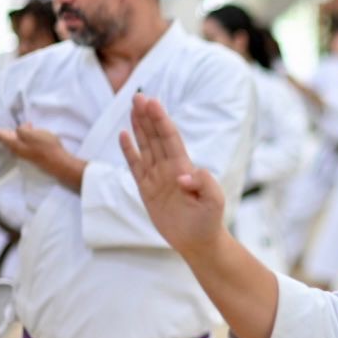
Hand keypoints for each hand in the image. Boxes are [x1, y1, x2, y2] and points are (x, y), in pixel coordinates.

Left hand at [0, 124, 83, 188]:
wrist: (57, 162)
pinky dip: (20, 136)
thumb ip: (22, 129)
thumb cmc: (44, 146)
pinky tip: (27, 131)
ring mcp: (23, 152)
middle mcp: (15, 149)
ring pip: (12, 140)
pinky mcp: (31, 153)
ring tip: (12, 127)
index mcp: (13, 143)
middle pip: (3, 138)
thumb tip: (21, 129)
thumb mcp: (31, 133)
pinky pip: (20, 142)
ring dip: (11, 134)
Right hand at [120, 94, 226, 255]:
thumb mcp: (214, 201)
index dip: (161, 120)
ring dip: (139, 127)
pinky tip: (123, 135)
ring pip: (146, 146)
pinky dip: (129, 151)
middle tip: (138, 95)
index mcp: (184, 167)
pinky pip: (135, 166)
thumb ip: (204, 183)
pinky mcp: (147, 190)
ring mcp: (157, 178)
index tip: (152, 102)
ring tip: (133, 107)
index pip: (170, 138)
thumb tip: (182, 176)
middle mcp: (170, 168)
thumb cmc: (209, 220)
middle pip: (156, 137)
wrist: (198, 241)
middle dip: (148, 116)